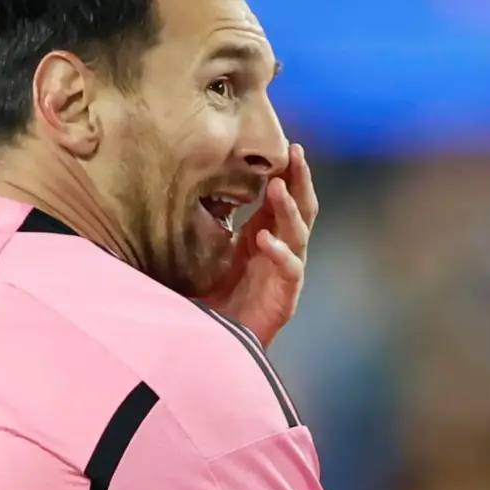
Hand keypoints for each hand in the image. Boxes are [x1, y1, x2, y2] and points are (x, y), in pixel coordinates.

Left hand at [209, 141, 319, 347]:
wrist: (216, 344)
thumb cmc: (210, 298)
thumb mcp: (204, 251)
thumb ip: (207, 223)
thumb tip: (189, 184)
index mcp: (264, 235)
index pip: (283, 197)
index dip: (288, 172)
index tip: (287, 145)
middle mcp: (280, 250)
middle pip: (301, 208)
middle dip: (300, 180)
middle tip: (295, 153)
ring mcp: (285, 273)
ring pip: (299, 234)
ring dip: (290, 209)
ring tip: (278, 188)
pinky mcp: (285, 297)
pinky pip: (290, 270)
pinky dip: (279, 253)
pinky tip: (265, 240)